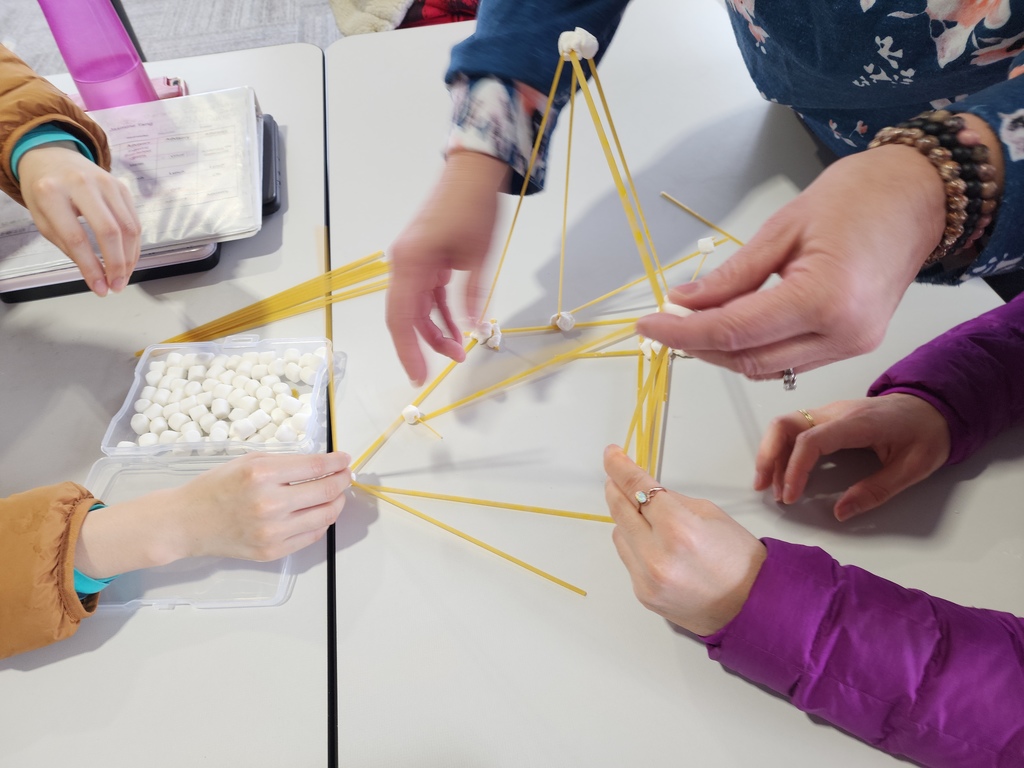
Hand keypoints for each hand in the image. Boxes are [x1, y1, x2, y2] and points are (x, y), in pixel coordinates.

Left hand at [17, 142, 140, 296]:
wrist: (54, 158)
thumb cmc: (46, 193)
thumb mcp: (43, 219)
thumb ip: (68, 247)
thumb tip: (97, 276)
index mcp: (52, 192)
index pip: (77, 238)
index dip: (90, 267)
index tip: (99, 288)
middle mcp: (81, 183)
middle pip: (109, 231)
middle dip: (116, 265)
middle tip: (116, 286)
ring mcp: (106, 182)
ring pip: (128, 228)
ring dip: (129, 259)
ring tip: (123, 277)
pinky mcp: (122, 186)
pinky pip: (134, 221)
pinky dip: (134, 246)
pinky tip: (128, 260)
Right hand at [75, 452, 351, 577]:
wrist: (187, 522)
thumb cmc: (216, 487)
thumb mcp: (249, 461)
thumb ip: (287, 463)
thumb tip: (323, 463)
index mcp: (262, 475)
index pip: (316, 466)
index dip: (337, 462)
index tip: (345, 459)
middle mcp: (269, 504)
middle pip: (326, 492)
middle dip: (343, 481)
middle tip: (346, 476)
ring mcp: (272, 531)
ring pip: (324, 516)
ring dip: (337, 503)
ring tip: (336, 494)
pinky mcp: (271, 551)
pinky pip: (311, 536)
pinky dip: (321, 522)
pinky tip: (319, 512)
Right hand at [387, 151, 509, 385]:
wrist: (473, 170)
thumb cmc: (474, 206)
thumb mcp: (479, 256)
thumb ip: (472, 296)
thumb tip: (471, 329)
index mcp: (411, 262)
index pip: (401, 318)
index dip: (408, 351)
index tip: (419, 376)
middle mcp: (403, 263)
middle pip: (404, 316)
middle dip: (424, 344)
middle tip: (448, 363)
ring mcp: (411, 260)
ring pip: (416, 306)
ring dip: (435, 329)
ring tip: (459, 348)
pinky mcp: (423, 257)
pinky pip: (425, 293)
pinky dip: (439, 311)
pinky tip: (457, 327)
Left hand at [604, 445, 765, 635]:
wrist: (752, 607)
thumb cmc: (739, 558)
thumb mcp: (710, 514)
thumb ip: (671, 501)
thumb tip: (643, 491)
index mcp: (678, 529)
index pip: (637, 488)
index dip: (619, 467)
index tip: (611, 455)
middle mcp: (657, 556)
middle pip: (620, 510)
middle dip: (615, 489)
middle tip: (616, 478)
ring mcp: (647, 579)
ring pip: (619, 535)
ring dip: (627, 521)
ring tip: (648, 520)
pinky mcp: (643, 594)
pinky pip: (628, 559)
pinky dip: (636, 546)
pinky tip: (655, 545)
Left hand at [635, 144, 945, 377]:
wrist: (918, 196)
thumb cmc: (858, 196)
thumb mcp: (781, 229)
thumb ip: (731, 276)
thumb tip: (684, 302)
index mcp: (826, 300)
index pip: (735, 332)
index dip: (684, 332)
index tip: (648, 324)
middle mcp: (843, 334)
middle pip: (749, 360)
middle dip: (698, 346)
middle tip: (662, 323)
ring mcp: (853, 344)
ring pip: (768, 367)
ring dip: (723, 352)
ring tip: (690, 324)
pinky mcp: (854, 344)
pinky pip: (790, 360)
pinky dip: (753, 348)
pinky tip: (729, 325)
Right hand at [754, 394, 950, 520]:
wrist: (933, 406)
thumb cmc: (926, 434)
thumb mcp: (912, 468)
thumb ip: (876, 491)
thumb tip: (840, 512)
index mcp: (858, 423)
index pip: (811, 440)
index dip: (794, 469)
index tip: (791, 496)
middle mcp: (836, 412)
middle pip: (785, 424)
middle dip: (767, 456)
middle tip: (765, 488)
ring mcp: (829, 412)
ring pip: (784, 424)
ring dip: (770, 453)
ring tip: (769, 485)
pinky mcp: (826, 417)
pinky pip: (794, 428)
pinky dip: (780, 449)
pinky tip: (782, 471)